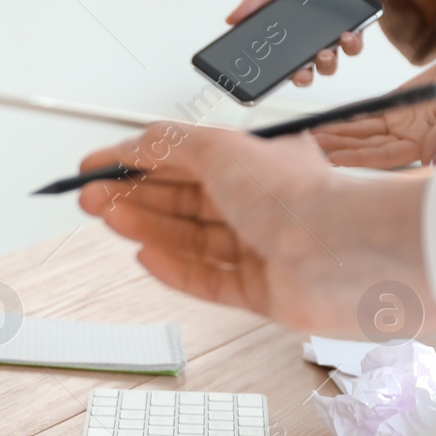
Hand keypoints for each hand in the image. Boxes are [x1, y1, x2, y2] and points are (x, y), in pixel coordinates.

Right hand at [74, 124, 435, 333]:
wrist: (345, 255)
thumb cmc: (299, 196)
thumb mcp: (219, 147)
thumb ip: (167, 144)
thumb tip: (129, 146)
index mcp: (254, 162)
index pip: (182, 159)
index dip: (135, 161)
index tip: (94, 167)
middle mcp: (258, 204)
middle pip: (180, 200)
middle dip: (132, 196)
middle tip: (90, 197)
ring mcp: (260, 249)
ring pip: (189, 238)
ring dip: (145, 227)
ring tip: (108, 219)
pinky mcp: (262, 291)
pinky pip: (207, 280)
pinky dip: (173, 269)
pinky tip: (144, 257)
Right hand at [226, 0, 376, 85]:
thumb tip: (231, 19)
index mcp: (282, 32)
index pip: (270, 58)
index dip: (266, 71)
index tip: (263, 75)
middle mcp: (304, 43)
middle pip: (299, 72)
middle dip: (299, 77)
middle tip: (299, 72)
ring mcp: (328, 42)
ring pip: (325, 66)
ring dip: (325, 63)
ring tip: (324, 52)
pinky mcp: (351, 36)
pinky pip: (351, 49)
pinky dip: (350, 45)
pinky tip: (345, 35)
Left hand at [312, 50, 435, 167]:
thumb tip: (430, 159)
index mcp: (425, 144)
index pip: (384, 156)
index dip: (358, 157)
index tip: (333, 158)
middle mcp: (409, 138)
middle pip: (365, 145)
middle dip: (338, 146)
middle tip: (307, 145)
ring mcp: (401, 123)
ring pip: (362, 132)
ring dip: (337, 134)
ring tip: (309, 135)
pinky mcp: (396, 106)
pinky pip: (366, 114)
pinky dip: (347, 117)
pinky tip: (327, 121)